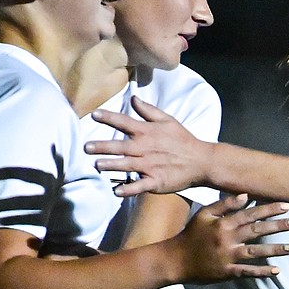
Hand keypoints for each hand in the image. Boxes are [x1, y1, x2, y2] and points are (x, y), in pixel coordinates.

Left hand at [86, 95, 207, 195]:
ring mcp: (151, 166)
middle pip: (121, 146)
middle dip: (103, 146)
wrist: (201, 161)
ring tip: (97, 165)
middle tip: (86, 146)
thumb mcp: (168, 120)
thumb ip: (149, 110)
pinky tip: (116, 191)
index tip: (94, 115)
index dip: (109, 118)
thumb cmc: (183, 140)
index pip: (125, 123)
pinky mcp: (156, 181)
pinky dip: (129, 188)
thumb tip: (134, 98)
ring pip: (127, 165)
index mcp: (147, 132)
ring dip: (112, 165)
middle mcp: (146, 148)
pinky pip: (140, 185)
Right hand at [169, 193, 288, 282]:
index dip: (269, 209)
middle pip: (257, 230)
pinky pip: (247, 271)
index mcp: (223, 224)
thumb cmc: (191, 235)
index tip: (287, 205)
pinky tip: (277, 270)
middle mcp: (227, 239)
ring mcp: (228, 256)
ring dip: (275, 250)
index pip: (251, 214)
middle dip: (278, 226)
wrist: (175, 260)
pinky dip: (262, 271)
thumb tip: (245, 195)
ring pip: (256, 252)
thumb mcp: (204, 214)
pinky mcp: (226, 272)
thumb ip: (224, 205)